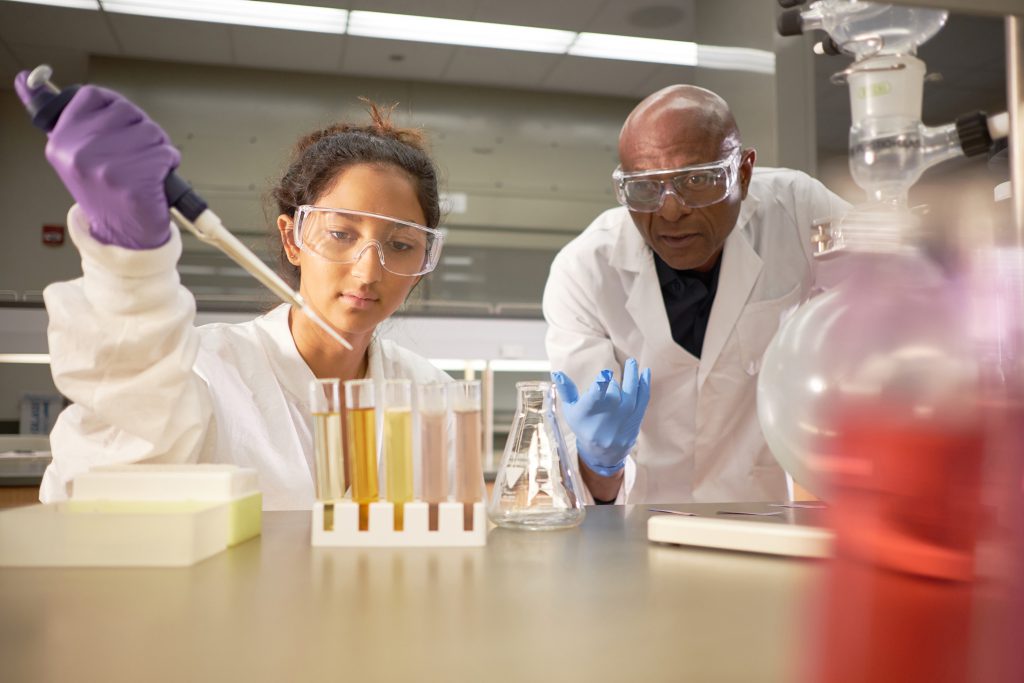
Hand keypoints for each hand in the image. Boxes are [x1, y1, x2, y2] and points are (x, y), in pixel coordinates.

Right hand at [14, 72, 178, 248]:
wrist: (122, 235)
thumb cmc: (104, 190)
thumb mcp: (73, 152)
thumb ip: (63, 118)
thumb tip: (22, 77)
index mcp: (60, 141)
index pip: (92, 95)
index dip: (115, 108)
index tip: (118, 126)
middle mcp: (79, 152)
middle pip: (127, 111)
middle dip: (140, 130)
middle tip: (133, 155)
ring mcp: (107, 168)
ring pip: (150, 131)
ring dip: (157, 147)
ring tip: (143, 167)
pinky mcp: (135, 183)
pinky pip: (165, 153)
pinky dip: (168, 163)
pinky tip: (155, 178)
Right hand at [552, 358, 650, 477]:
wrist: (604, 452)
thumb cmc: (584, 425)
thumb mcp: (571, 410)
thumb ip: (566, 390)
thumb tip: (557, 373)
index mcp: (588, 414)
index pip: (595, 398)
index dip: (601, 385)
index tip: (605, 374)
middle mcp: (607, 417)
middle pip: (613, 393)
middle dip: (611, 383)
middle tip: (608, 378)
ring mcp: (624, 418)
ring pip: (631, 394)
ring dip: (632, 376)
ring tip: (631, 361)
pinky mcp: (636, 419)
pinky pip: (643, 399)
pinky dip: (644, 384)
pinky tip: (645, 372)